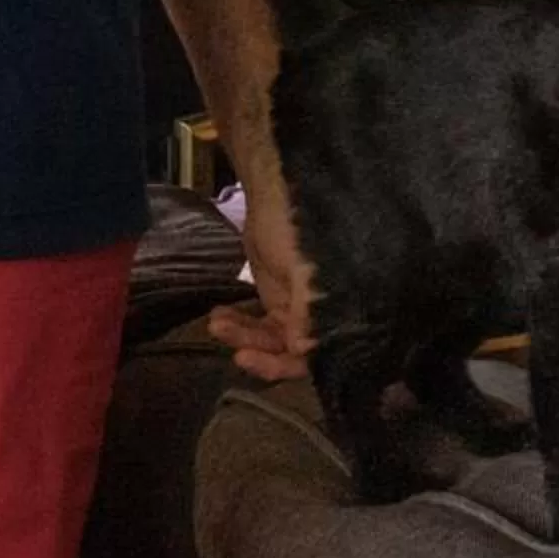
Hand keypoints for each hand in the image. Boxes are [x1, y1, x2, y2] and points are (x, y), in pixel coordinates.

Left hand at [205, 187, 315, 379]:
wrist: (276, 192)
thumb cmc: (297, 225)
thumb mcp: (303, 266)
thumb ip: (307, 309)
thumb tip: (301, 351)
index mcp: (340, 309)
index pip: (318, 354)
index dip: (286, 365)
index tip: (250, 358)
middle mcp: (325, 317)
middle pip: (294, 355)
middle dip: (261, 354)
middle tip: (235, 350)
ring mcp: (300, 311)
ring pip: (272, 341)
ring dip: (244, 336)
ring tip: (217, 323)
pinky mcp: (279, 302)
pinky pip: (260, 324)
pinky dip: (239, 324)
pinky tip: (220, 315)